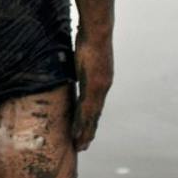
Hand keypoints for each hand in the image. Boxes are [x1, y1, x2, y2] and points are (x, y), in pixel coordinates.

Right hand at [70, 31, 112, 150]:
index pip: (94, 104)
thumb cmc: (90, 37)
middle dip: (88, 131)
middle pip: (94, 115)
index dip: (90, 119)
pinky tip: (76, 134)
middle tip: (83, 146)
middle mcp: (103, 87)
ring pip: (91, 117)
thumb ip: (81, 62)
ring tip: (80, 146)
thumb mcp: (84, 54)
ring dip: (85, 133)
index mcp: (101, 80)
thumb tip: (75, 60)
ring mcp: (100, 89)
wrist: (98, 31)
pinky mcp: (94, 87)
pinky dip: (81, 124)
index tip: (86, 131)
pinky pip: (86, 110)